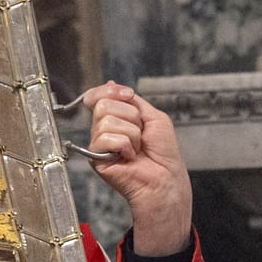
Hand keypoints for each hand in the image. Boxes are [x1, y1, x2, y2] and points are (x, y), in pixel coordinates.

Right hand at [83, 82, 192, 257]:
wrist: (165, 178)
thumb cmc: (163, 153)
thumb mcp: (153, 116)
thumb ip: (132, 101)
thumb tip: (111, 84)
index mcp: (116, 118)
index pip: (100, 95)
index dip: (111, 91)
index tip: (128, 96)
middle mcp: (105, 129)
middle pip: (103, 104)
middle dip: (130, 116)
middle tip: (139, 134)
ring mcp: (100, 144)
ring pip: (106, 120)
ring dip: (131, 133)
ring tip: (136, 148)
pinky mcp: (96, 157)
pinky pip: (106, 137)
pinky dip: (125, 145)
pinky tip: (129, 157)